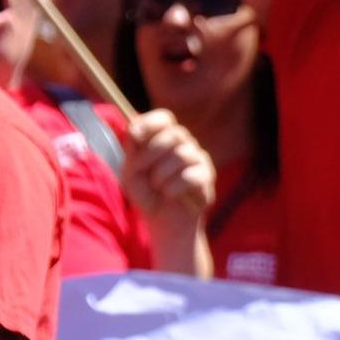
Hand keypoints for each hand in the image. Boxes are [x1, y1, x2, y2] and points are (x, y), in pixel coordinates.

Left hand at [121, 108, 215, 225]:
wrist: (163, 222)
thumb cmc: (147, 195)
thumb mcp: (131, 174)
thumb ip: (132, 151)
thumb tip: (132, 127)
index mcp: (166, 140)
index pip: (165, 118)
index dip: (150, 122)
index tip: (134, 134)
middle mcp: (185, 145)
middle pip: (175, 133)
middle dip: (151, 153)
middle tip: (140, 171)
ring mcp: (199, 159)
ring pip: (182, 155)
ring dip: (160, 175)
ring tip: (157, 188)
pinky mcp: (207, 176)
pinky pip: (190, 176)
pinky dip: (172, 188)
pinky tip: (169, 195)